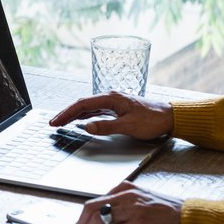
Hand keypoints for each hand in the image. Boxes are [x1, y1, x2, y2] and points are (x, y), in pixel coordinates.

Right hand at [48, 92, 173, 140]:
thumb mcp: (129, 126)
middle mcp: (111, 97)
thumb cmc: (152, 120)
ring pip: (89, 107)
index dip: (67, 113)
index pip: (83, 104)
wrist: (170, 117)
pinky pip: (96, 110)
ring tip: (62, 122)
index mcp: (112, 98)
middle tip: (53, 123)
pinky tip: (81, 120)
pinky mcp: (118, 108)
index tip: (56, 121)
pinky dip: (85, 115)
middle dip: (67, 113)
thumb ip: (107, 127)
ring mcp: (114, 102)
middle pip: (83, 104)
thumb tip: (87, 127)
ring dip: (75, 114)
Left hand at [68, 182, 182, 223]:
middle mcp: (126, 195)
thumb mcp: (140, 203)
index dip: (80, 221)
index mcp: (124, 189)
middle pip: (89, 209)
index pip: (93, 202)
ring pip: (98, 221)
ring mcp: (132, 209)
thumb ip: (120, 211)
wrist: (189, 218)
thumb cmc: (166, 214)